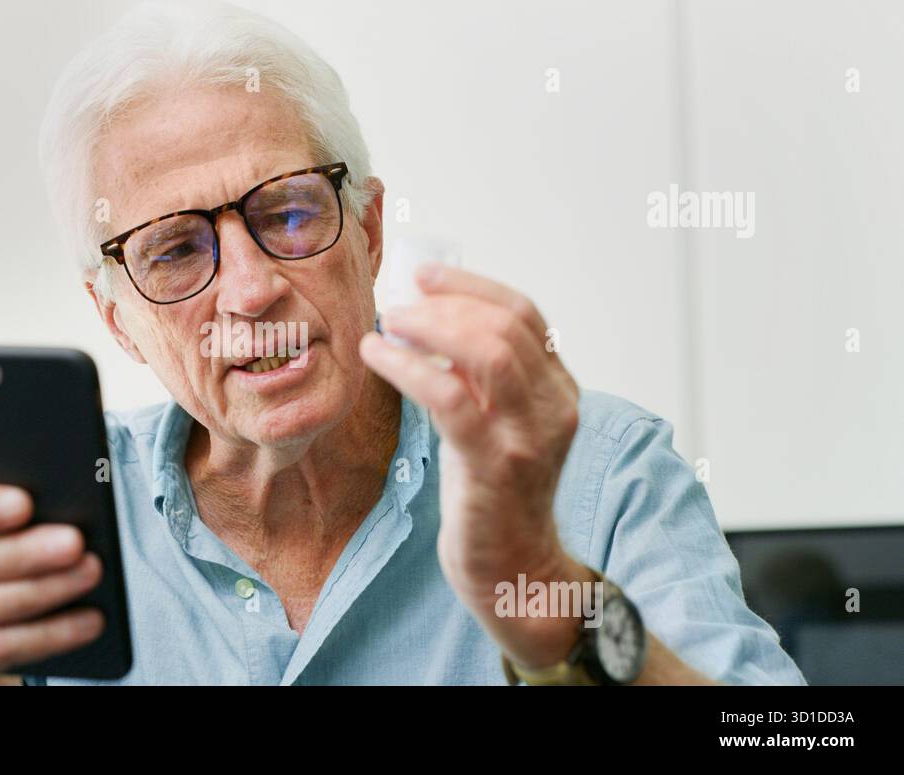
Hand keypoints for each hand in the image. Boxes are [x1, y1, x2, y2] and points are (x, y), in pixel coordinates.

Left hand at [360, 263, 584, 666]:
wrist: (512, 567)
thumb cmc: (493, 492)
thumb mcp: (495, 423)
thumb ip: (479, 377)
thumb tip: (427, 318)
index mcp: (559, 390)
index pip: (525, 314)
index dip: (472, 285)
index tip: (424, 274)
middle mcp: (554, 408)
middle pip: (506, 326)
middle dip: (444, 304)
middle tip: (396, 306)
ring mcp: (529, 438)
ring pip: (488, 354)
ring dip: (428, 329)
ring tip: (387, 326)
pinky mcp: (495, 466)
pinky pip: (451, 398)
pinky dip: (409, 367)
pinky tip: (379, 357)